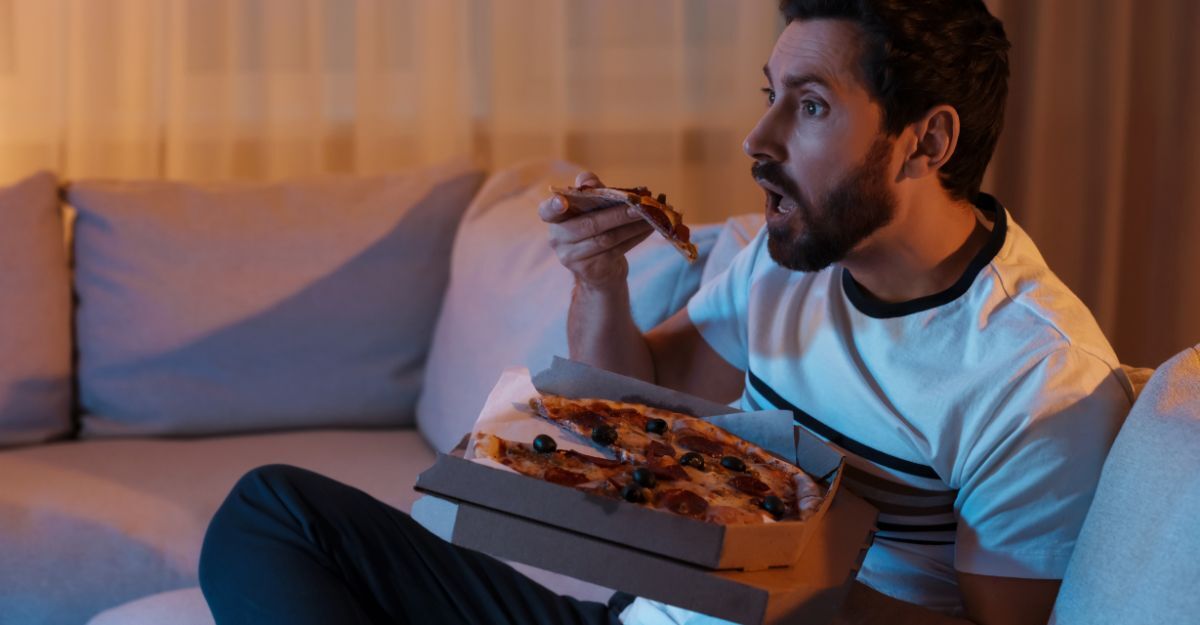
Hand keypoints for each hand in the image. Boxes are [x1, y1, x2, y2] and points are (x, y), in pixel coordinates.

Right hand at [539, 171, 653, 288]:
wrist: (600, 269)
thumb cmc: (594, 228)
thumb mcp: (590, 207)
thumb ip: (590, 191)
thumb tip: (589, 181)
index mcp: (554, 219)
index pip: (546, 211)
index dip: (553, 206)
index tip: (562, 202)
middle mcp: (558, 239)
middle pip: (589, 224)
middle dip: (617, 214)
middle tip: (640, 205)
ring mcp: (572, 258)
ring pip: (606, 239)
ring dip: (632, 226)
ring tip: (650, 215)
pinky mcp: (590, 270)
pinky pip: (617, 250)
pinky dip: (635, 237)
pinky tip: (649, 228)